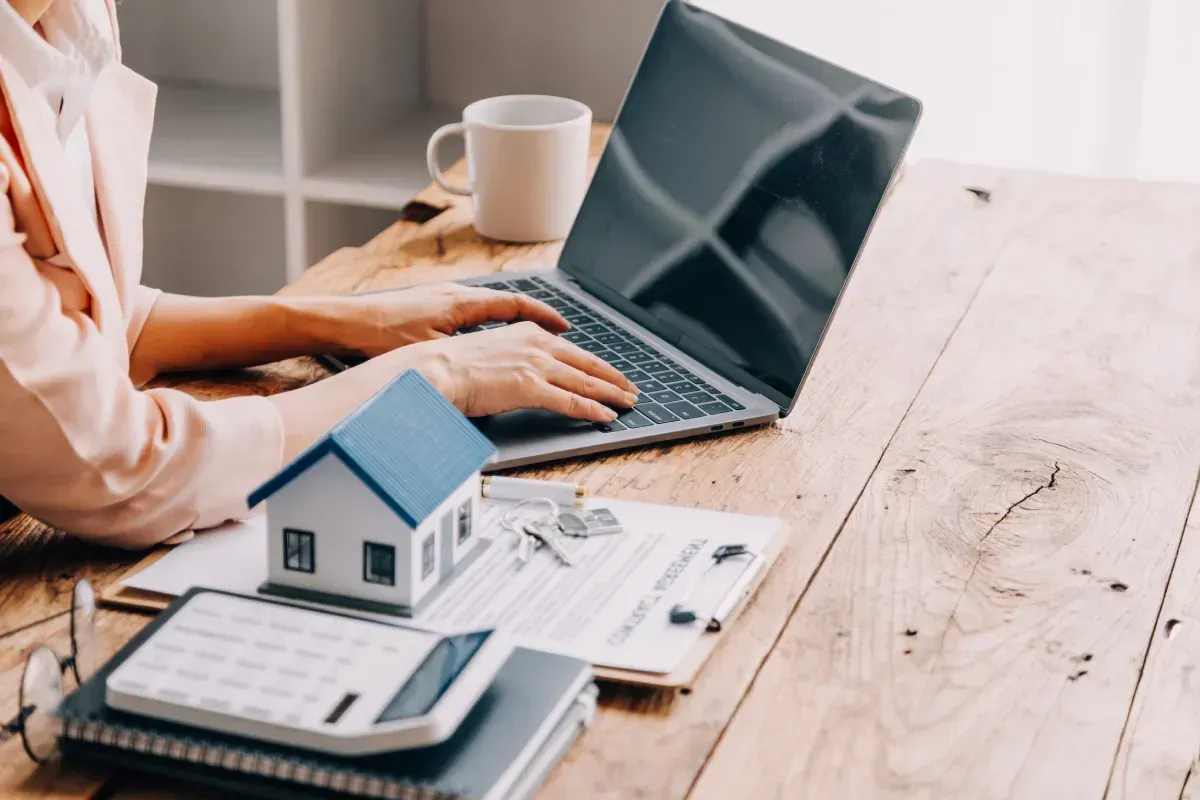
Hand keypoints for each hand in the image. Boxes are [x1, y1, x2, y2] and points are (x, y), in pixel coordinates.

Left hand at [321, 283, 568, 356]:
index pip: (516, 305)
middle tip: (563, 334)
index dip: (545, 317)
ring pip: (491, 310)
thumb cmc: (382, 335)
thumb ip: (465, 357)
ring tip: (535, 339)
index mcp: (462, 302)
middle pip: (509, 305)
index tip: (565, 329)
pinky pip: (473, 315)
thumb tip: (495, 372)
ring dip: (515, 323)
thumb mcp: (430, 349)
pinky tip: (492, 343)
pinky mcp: (430, 309)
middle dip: (538, 319)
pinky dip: (492, 326)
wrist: (344, 322)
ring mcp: (443, 300)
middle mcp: (456, 295)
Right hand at [389, 322, 638, 419]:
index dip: (596, 365)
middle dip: (613, 379)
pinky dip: (592, 410)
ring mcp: (536, 365)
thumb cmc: (452, 366)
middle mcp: (537, 345)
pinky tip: (605, 416)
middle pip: (587, 364)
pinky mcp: (531, 387)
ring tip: (627, 404)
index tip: (610, 374)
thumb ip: (513, 359)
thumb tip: (523, 375)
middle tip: (630, 389)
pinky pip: (572, 401)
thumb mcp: (490, 352)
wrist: (435, 369)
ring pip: (585, 382)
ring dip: (611, 395)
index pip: (572, 351)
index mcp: (528, 333)